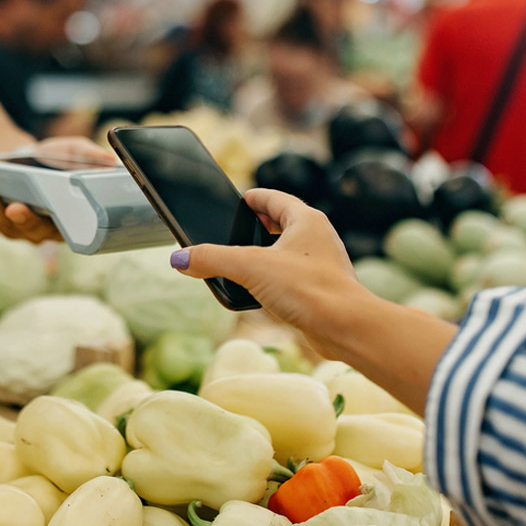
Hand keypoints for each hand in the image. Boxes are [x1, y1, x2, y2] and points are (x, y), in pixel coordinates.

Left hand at [0, 137, 115, 243]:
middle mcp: (35, 229)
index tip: (21, 210)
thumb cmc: (55, 160)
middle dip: (10, 213)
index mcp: (62, 222)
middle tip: (4, 197)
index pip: (53, 231)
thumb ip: (91, 156)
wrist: (28, 157)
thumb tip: (111, 160)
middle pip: (21, 229)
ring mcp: (9, 224)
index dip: (36, 224)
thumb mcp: (74, 153)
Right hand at [171, 189, 376, 358]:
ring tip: (245, 261)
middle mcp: (318, 238)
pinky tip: (262, 290)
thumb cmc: (309, 289)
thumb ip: (212, 259)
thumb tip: (180, 259)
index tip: (239, 201)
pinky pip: (294, 275)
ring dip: (268, 253)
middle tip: (239, 230)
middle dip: (261, 226)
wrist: (346, 328)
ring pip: (290, 250)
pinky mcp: (321, 290)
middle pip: (285, 222)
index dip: (254, 198)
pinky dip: (277, 276)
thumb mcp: (250, 268)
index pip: (275, 198)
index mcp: (306, 220)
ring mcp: (322, 264)